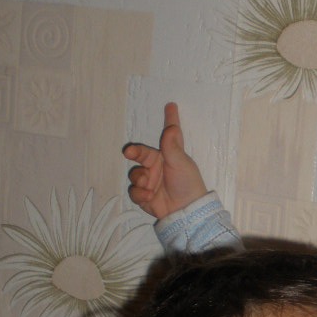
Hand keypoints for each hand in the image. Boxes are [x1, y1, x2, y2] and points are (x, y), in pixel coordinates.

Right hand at [123, 102, 208, 219]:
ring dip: (139, 179)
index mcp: (168, 156)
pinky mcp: (144, 196)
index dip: (169, 120)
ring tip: (149, 185)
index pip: (167, 136)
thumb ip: (172, 147)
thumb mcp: (180, 164)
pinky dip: (139, 193)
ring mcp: (150, 181)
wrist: (186, 211)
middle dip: (134, 153)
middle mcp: (157, 167)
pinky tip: (149, 196)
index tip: (171, 105)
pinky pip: (133, 191)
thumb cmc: (188, 184)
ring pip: (134, 174)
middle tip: (128, 152)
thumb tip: (172, 127)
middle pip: (139, 156)